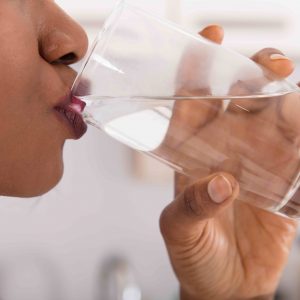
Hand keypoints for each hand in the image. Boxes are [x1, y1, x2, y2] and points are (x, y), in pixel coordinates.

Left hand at [160, 25, 297, 299]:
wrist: (225, 285)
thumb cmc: (194, 256)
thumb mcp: (179, 231)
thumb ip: (190, 208)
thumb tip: (218, 184)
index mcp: (191, 153)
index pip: (191, 101)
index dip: (196, 68)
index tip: (208, 38)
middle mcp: (225, 148)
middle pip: (239, 96)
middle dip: (252, 71)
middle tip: (266, 65)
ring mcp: (257, 160)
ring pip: (275, 113)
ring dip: (287, 94)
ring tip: (293, 86)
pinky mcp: (284, 179)